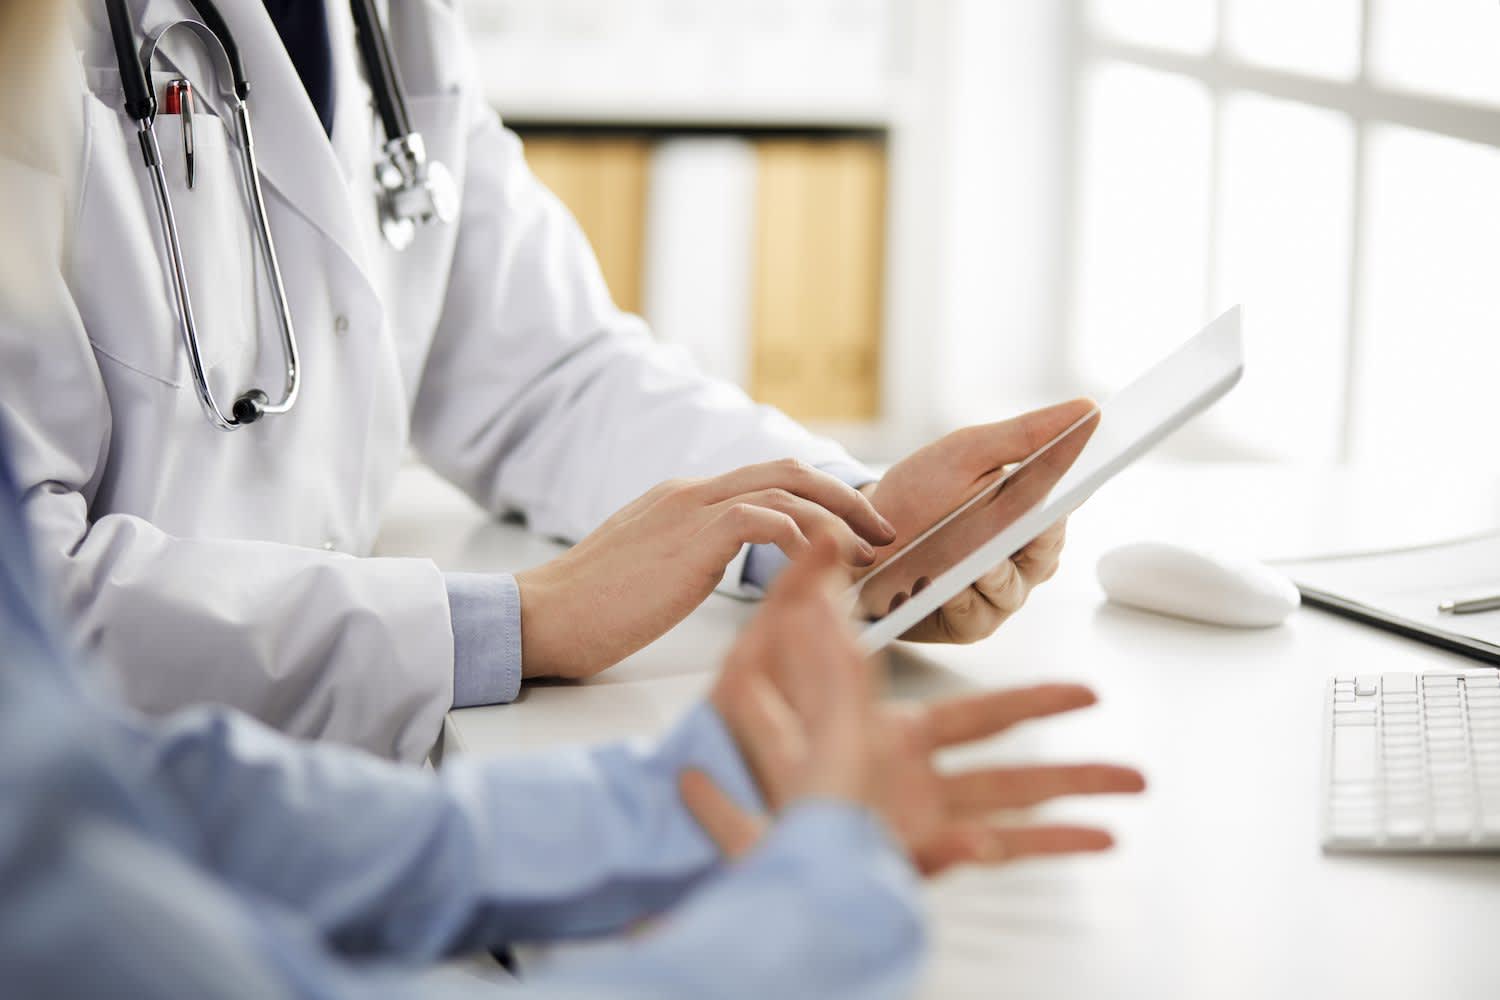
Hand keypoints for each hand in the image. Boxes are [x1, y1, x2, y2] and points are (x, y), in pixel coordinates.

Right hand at [516, 461, 896, 680]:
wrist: (545, 616)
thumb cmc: (594, 609)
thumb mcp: (655, 571)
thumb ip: (696, 555)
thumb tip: (736, 567)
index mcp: (685, 499)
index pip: (768, 480)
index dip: (819, 498)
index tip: (853, 527)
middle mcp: (693, 492)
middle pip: (790, 471)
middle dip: (845, 497)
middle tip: (881, 530)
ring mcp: (692, 508)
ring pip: (788, 487)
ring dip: (839, 517)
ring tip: (867, 553)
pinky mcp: (693, 536)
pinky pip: (767, 519)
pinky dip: (804, 537)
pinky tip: (820, 565)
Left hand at [687, 539, 1145, 875]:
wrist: (710, 833)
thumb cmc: (728, 759)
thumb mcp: (757, 678)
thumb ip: (797, 621)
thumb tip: (826, 556)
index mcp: (885, 735)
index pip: (972, 713)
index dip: (1032, 703)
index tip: (1083, 695)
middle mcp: (908, 775)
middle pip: (1004, 759)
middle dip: (1066, 755)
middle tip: (1125, 751)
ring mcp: (909, 818)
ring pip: (1007, 807)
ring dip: (1070, 798)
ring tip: (1130, 792)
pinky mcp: (905, 857)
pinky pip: (982, 859)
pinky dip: (1035, 850)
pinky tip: (1090, 844)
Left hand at [858, 399, 1098, 643]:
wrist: (859, 538)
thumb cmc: (919, 494)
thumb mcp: (965, 453)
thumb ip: (1024, 435)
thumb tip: (1087, 408)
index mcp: (1030, 510)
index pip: (1067, 499)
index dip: (1084, 482)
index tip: (1097, 466)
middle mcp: (1021, 555)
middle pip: (1047, 548)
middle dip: (1040, 534)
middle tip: (1038, 518)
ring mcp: (997, 592)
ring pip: (1014, 585)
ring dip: (995, 572)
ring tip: (982, 562)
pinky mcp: (969, 622)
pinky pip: (976, 615)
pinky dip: (960, 599)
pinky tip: (944, 588)